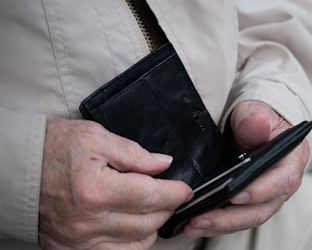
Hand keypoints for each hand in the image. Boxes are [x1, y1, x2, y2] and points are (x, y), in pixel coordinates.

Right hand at [39, 120, 191, 248]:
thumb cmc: (53, 149)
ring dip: (152, 225)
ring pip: (137, 243)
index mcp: (95, 190)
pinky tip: (134, 226)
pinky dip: (133, 242)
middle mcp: (88, 221)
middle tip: (169, 193)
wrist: (19, 169)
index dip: (175, 193)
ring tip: (151, 207)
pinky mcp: (74, 249)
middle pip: (148, 221)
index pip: (150, 196)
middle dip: (167, 207)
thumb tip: (163, 164)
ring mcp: (80, 240)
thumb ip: (134, 153)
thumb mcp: (95, 138)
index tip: (185, 190)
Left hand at [184, 101, 309, 236]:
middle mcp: (281, 185)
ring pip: (246, 218)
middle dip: (231, 218)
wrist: (257, 125)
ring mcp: (266, 197)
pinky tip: (196, 223)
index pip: (282, 181)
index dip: (260, 191)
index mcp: (291, 161)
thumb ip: (255, 118)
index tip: (235, 195)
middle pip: (261, 209)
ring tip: (192, 225)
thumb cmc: (260, 118)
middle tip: (202, 218)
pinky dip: (216, 223)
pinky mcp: (250, 203)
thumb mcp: (257, 111)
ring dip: (219, 225)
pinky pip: (235, 218)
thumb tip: (256, 122)